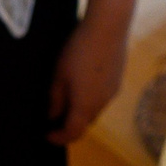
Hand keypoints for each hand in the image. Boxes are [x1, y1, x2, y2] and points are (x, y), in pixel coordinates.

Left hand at [46, 13, 131, 145]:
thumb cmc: (78, 52)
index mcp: (85, 107)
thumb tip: (52, 116)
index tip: (48, 135)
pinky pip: (102, 97)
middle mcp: (102, 104)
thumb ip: (55, 99)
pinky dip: (91, 99)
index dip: (59, 138)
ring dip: (81, 111)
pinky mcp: (118, 79)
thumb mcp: (59, 75)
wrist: (109, 28)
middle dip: (70, 124)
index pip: (72, 133)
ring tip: (68, 99)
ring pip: (95, 110)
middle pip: (85, 123)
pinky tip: (84, 83)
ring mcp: (113, 92)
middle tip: (55, 118)